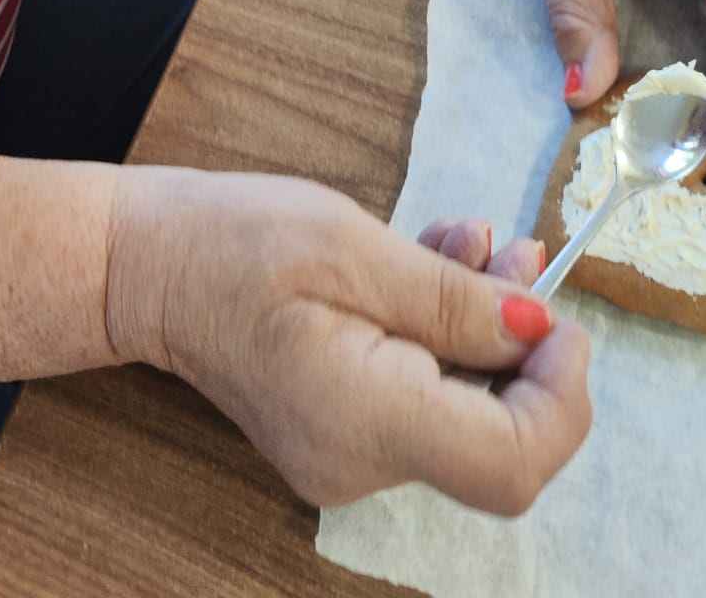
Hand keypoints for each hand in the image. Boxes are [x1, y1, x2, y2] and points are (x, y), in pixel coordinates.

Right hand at [105, 167, 590, 512]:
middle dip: (527, 348)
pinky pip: (424, 400)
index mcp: (362, 418)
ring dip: (488, 329)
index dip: (560, 397)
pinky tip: (439, 265)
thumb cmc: (234, 241)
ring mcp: (348, 458)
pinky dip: (447, 338)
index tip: (557, 314)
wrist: (145, 265)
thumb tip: (539, 330)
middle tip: (520, 252)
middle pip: (496, 442)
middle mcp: (359, 464)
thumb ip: (452, 297)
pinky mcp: (341, 435)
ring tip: (476, 241)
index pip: (509, 463)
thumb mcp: (351, 244)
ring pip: (464, 414)